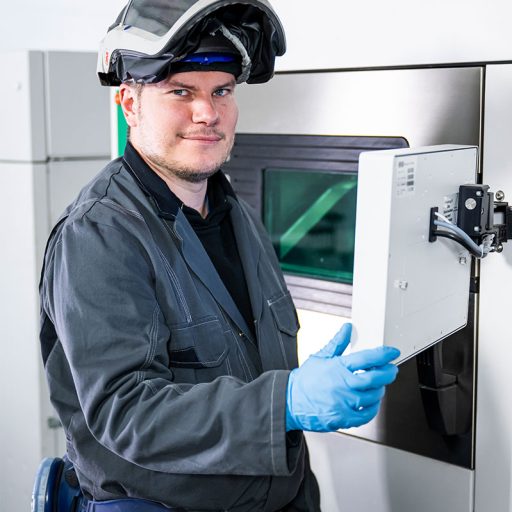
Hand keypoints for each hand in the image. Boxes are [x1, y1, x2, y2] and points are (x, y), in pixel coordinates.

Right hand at [285, 323, 399, 431]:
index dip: (384, 354)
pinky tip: (371, 402)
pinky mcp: (343, 418)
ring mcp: (343, 403)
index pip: (367, 358)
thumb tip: (347, 329)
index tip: (392, 353)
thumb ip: (338, 343)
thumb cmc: (305, 380)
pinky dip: (372, 408)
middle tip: (392, 370)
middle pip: (375, 379)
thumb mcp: (320, 356)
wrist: (290, 400)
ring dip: (380, 390)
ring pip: (372, 397)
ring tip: (378, 386)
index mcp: (338, 367)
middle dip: (388, 373)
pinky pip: (366, 415)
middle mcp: (342, 385)